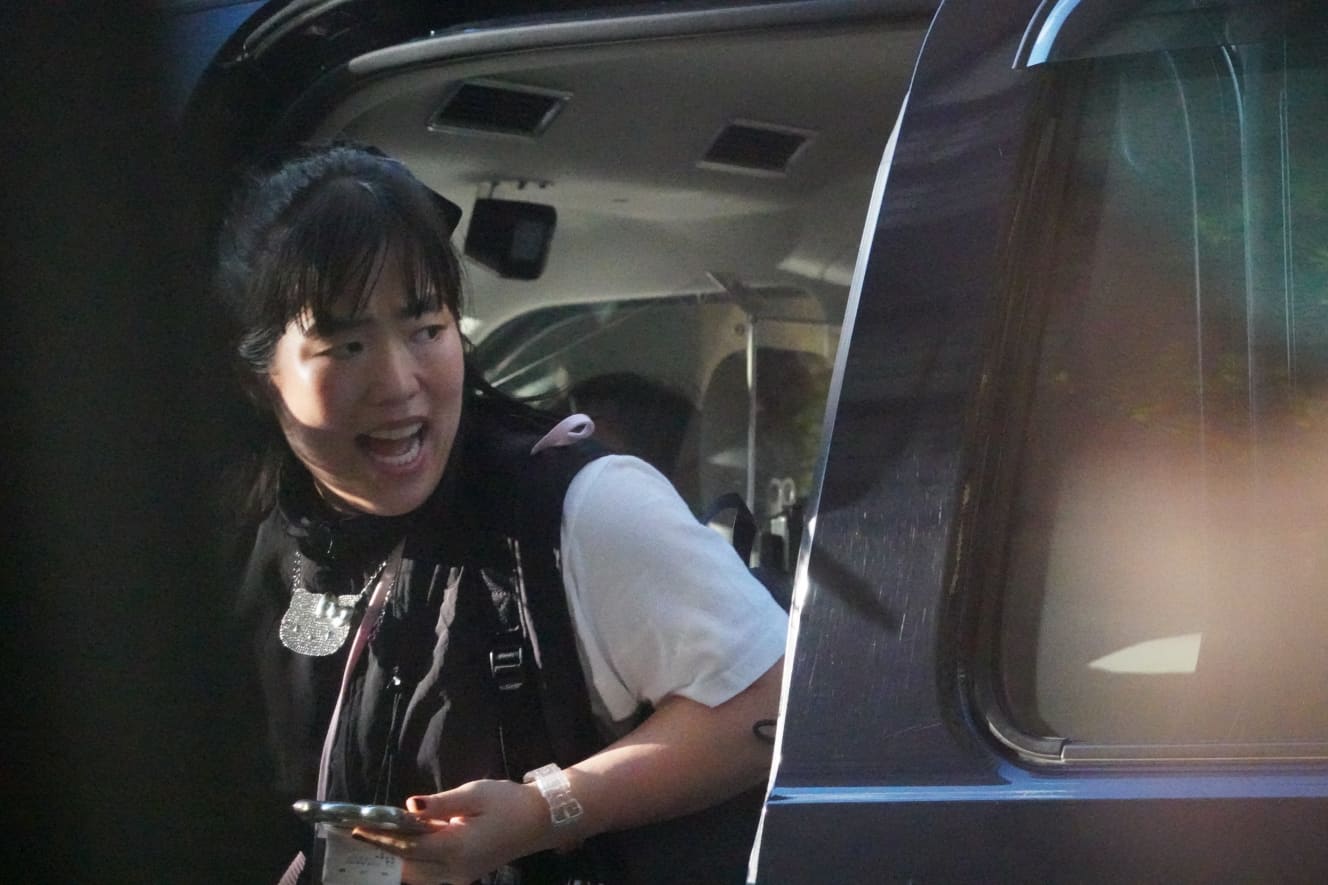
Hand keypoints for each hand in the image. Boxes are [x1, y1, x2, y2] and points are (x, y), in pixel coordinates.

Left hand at [352, 778, 551, 884]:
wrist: (540, 821)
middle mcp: (456, 869)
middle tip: (356, 837)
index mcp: (458, 848)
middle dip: (381, 854)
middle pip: (408, 868)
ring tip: (370, 843)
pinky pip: (429, 875)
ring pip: (417, 876)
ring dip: (394, 861)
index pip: (409, 847)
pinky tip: (399, 848)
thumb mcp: (475, 794)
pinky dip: (411, 863)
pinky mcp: (464, 875)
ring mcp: (460, 876)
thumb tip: (409, 807)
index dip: (381, 839)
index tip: (356, 829)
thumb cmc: (508, 802)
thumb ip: (440, 804)